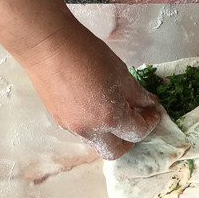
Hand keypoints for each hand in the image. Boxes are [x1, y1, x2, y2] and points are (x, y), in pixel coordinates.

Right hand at [16, 18, 161, 158]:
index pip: (137, 132)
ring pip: (97, 143)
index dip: (150, 122)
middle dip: (129, 140)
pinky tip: (95, 106)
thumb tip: (149, 103)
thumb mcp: (120, 72)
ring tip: (114, 111)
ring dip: (110, 134)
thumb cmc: (85, 53)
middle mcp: (90, 129)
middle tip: (135, 121)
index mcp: (110, 117)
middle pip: (116, 151)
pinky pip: (82, 132)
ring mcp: (72, 128)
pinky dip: (94, 126)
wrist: (46, 46)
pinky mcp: (59, 121)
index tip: (152, 112)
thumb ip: (137, 94)